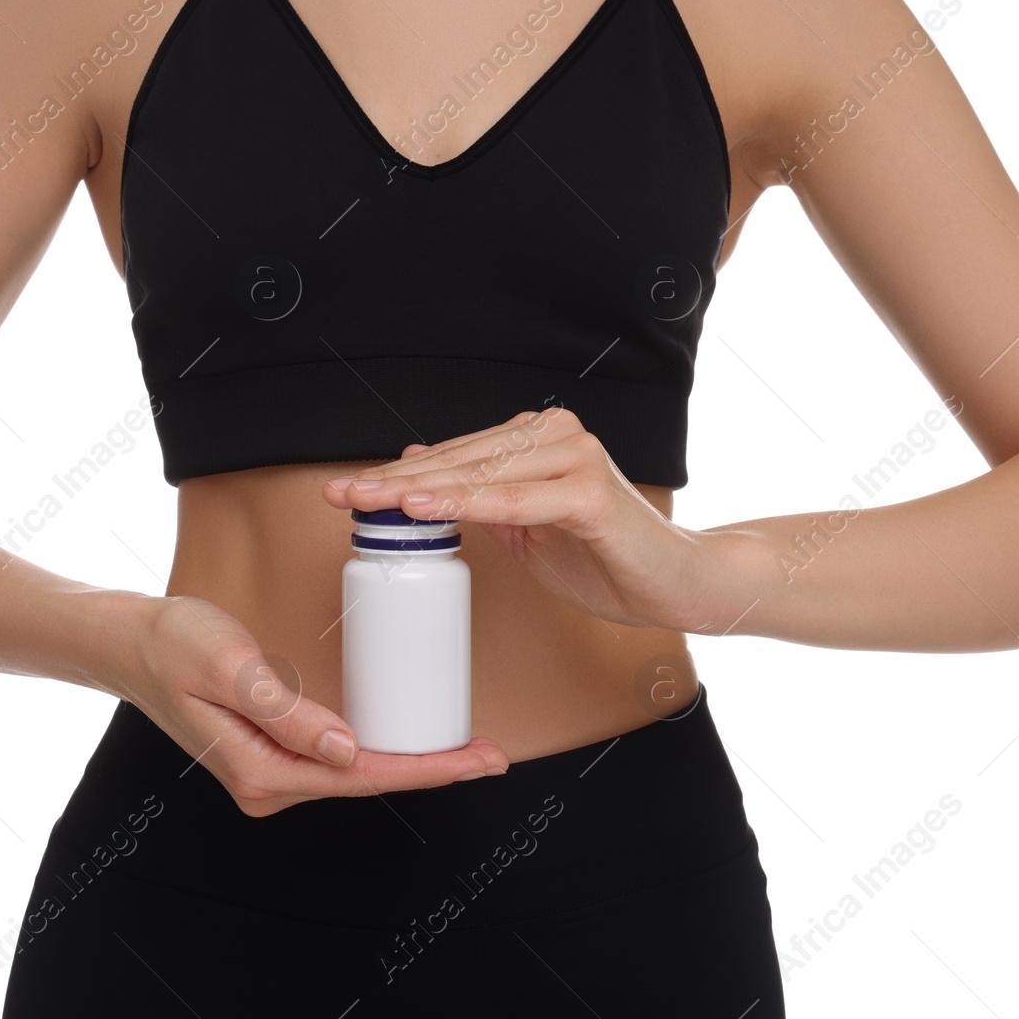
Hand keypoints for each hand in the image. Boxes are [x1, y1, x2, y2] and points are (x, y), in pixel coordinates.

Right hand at [118, 595, 509, 816]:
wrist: (129, 642)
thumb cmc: (175, 645)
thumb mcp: (232, 669)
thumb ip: (287, 713)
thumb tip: (348, 752)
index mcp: (262, 772)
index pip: (362, 778)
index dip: (426, 770)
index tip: (476, 761)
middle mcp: (268, 784)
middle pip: (366, 782)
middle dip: (431, 768)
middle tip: (493, 753)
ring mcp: (270, 772)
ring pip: (355, 773)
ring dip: (409, 760)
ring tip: (466, 747)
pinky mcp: (272, 753)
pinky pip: (337, 757)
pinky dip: (379, 749)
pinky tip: (412, 736)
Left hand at [321, 407, 708, 631]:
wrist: (677, 582)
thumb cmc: (605, 556)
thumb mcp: (527, 527)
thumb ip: (481, 498)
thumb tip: (418, 471)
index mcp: (538, 439)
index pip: (455, 455)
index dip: (398, 474)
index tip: (347, 491)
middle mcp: (556, 436)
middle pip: (459, 459)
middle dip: (395, 481)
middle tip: (342, 495)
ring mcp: (576, 458)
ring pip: (480, 475)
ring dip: (421, 490)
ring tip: (371, 501)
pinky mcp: (591, 492)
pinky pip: (516, 501)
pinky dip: (470, 504)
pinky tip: (427, 507)